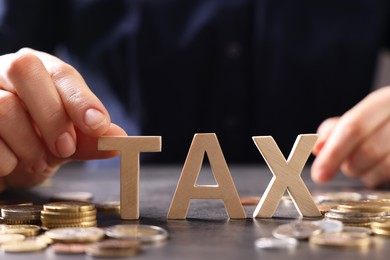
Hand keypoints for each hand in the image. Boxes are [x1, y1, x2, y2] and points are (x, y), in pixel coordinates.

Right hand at [0, 48, 126, 190]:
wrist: (5, 159)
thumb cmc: (39, 142)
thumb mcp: (68, 141)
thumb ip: (91, 140)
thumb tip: (120, 141)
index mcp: (40, 71)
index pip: (61, 73)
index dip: (80, 99)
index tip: (97, 126)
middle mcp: (6, 71)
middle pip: (26, 70)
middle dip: (51, 115)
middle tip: (64, 148)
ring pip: (2, 105)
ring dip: (28, 144)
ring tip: (38, 161)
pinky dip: (5, 158)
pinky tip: (12, 163)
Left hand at [311, 86, 389, 187]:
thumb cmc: (384, 122)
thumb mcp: (362, 116)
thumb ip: (336, 129)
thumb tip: (317, 148)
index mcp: (386, 99)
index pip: (353, 127)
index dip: (333, 153)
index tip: (318, 175)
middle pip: (368, 150)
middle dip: (349, 165)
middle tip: (347, 167)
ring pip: (385, 167)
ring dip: (366, 173)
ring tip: (367, 164)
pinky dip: (381, 177)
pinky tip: (380, 169)